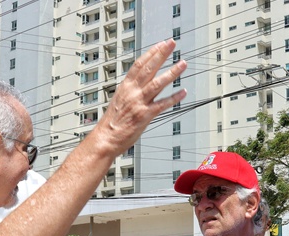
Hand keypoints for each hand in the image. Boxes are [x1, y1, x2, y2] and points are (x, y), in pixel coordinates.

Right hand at [89, 40, 187, 155]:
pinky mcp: (145, 115)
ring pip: (158, 83)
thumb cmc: (112, 123)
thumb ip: (131, 91)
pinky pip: (162, 105)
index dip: (151, 53)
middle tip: (172, 43)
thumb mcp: (120, 100)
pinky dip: (174, 98)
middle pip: (149, 68)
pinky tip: (183, 92)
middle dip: (162, 54)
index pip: (139, 64)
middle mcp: (132, 92)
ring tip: (182, 63)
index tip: (161, 44)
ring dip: (172, 72)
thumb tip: (139, 84)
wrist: (106, 138)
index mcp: (125, 87)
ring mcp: (139, 103)